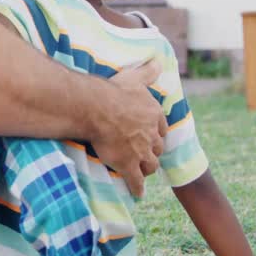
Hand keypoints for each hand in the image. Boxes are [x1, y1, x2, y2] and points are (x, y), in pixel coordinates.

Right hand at [90, 59, 167, 196]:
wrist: (95, 107)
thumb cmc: (112, 91)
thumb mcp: (133, 78)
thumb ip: (148, 72)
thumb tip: (159, 61)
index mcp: (154, 115)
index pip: (160, 127)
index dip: (156, 132)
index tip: (152, 135)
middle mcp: (151, 135)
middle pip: (157, 148)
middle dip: (152, 151)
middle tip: (146, 154)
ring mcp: (140, 151)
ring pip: (149, 165)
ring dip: (147, 169)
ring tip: (142, 172)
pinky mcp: (128, 165)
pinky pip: (135, 181)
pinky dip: (137, 188)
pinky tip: (138, 194)